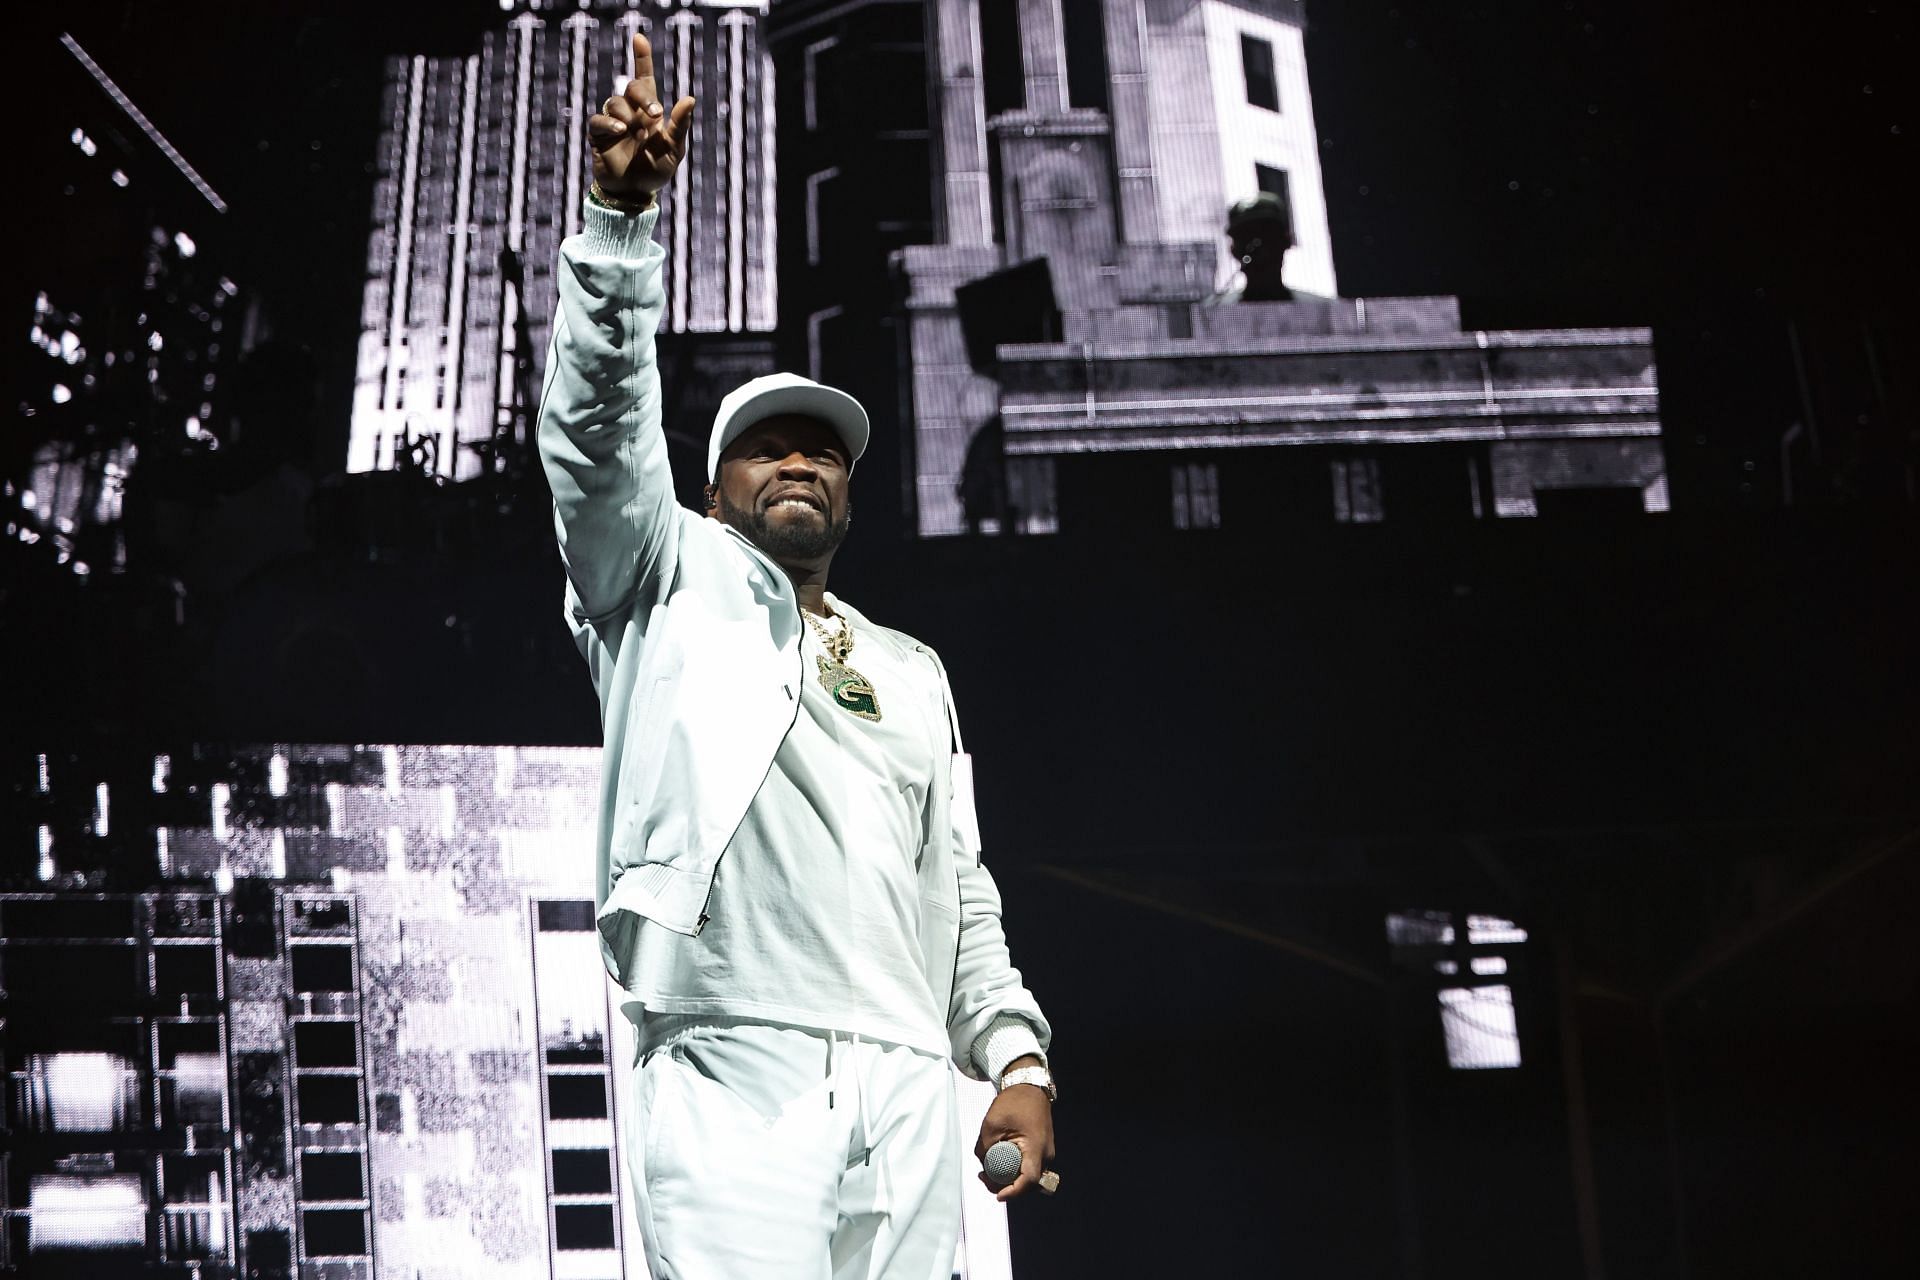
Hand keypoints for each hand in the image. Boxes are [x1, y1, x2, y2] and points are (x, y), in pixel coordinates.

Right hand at [588, 33, 695, 202]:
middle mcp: (631, 112)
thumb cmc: (656, 170)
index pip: (645, 78)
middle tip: (655, 112)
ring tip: (634, 133)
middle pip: (631, 86)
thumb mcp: (674, 149)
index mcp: (649, 111)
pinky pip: (599, 120)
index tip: (639, 38)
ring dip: (627, 114)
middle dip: (641, 94)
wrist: (635, 193)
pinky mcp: (599, 135)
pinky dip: (609, 123)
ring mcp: (613, 122)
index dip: (641, 58)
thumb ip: (680, 125)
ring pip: (614, 102)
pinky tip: (620, 131)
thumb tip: (690, 98)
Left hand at [974, 1071, 1055, 1201]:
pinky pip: (1028, 1167)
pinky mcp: (1041, 1150)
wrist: (1029, 1087)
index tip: (998, 1195)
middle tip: (984, 1178)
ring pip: (1028, 1177)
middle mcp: (1045, 1154)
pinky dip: (1014, 1170)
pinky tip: (998, 1163)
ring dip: (1010, 1178)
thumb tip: (982, 1164)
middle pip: (1028, 1183)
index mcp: (1036, 1147)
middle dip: (1006, 1186)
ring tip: (987, 1171)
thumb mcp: (991, 1124)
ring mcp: (1045, 1153)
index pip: (1028, 1180)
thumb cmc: (1013, 1102)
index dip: (1013, 1191)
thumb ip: (985, 1148)